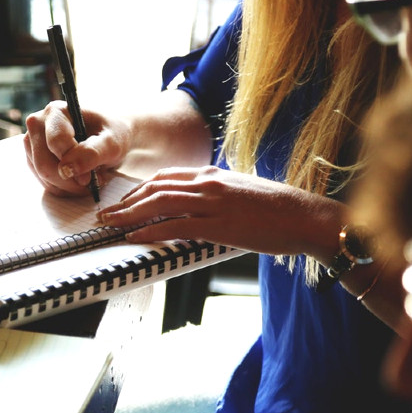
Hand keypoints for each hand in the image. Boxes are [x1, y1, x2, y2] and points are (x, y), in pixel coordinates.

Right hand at [23, 101, 131, 196]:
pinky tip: (79, 180)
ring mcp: (32, 142)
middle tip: (92, 181)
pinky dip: (64, 188)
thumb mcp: (112, 143)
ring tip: (89, 178)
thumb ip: (92, 153)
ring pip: (43, 176)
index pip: (56, 143)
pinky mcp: (33, 159)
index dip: (74, 163)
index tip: (90, 176)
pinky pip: (44, 182)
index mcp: (56, 112)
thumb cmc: (112, 135)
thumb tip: (67, 169)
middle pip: (44, 164)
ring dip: (69, 186)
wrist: (109, 138)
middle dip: (70, 180)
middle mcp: (38, 124)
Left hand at [96, 166, 343, 256]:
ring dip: (129, 215)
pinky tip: (134, 238)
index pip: (165, 177)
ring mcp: (212, 202)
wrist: (305, 216)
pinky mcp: (219, 224)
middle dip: (126, 202)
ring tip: (110, 225)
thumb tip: (198, 206)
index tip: (124, 201)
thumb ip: (217, 195)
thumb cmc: (278, 209)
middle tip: (106, 214)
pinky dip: (150, 231)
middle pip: (155, 188)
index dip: (139, 189)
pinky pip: (175, 226)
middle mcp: (208, 183)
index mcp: (212, 174)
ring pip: (159, 204)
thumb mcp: (241, 192)